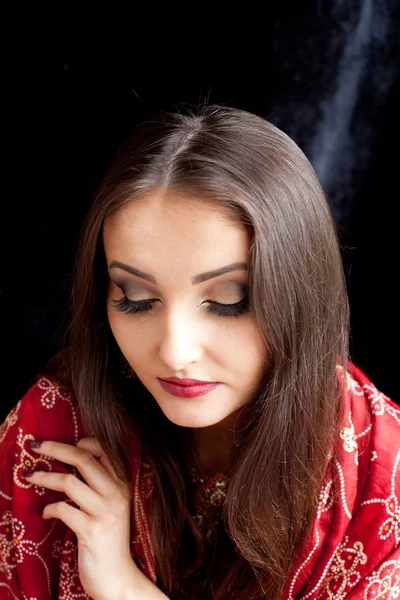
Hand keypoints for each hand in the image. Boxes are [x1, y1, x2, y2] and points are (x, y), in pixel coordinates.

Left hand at [24, 437, 135, 599]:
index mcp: (123, 483)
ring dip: (45, 477)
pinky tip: (46, 514)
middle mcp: (117, 493)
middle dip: (56, 448)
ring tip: (30, 476)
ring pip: (70, 482)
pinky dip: (50, 509)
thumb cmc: (110, 538)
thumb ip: (99, 484)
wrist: (118, 577)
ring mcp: (106, 512)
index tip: (64, 444)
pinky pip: (64, 510)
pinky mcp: (92, 531)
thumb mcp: (111, 505)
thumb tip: (73, 460)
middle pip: (84, 459)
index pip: (105, 450)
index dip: (83, 442)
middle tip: (36, 445)